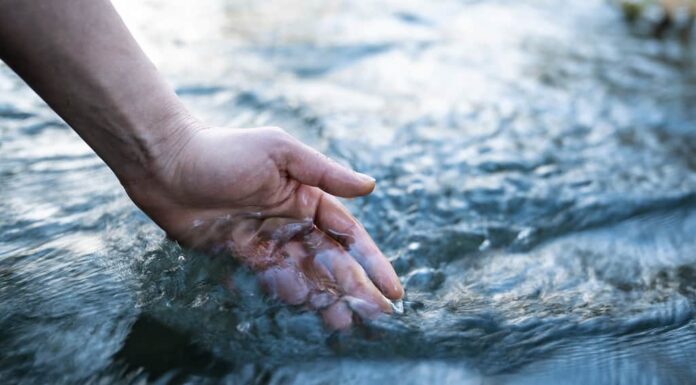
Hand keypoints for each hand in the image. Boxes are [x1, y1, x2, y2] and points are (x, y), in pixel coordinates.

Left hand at [125, 124, 403, 328]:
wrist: (167, 165)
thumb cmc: (224, 151)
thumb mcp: (280, 152)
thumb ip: (324, 173)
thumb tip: (370, 186)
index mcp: (306, 197)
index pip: (348, 236)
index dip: (371, 262)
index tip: (392, 288)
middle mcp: (291, 220)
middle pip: (330, 261)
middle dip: (354, 287)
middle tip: (375, 316)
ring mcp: (267, 239)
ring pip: (305, 274)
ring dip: (326, 298)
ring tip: (345, 323)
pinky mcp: (241, 254)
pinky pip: (271, 280)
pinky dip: (290, 294)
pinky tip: (307, 310)